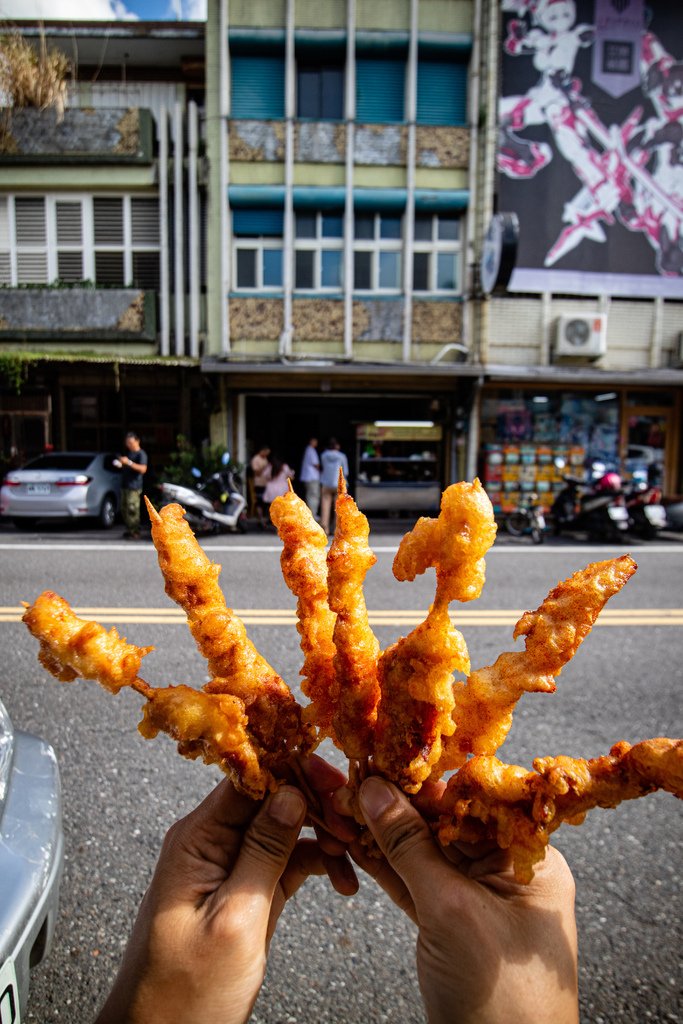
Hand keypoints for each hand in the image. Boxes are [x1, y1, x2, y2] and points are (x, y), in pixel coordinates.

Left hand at [95, 778, 354, 1023]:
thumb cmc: (184, 993)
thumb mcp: (234, 920)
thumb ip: (263, 852)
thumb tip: (291, 793)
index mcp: (197, 838)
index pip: (250, 778)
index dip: (295, 771)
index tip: (335, 779)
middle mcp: (212, 840)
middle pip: (273, 795)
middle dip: (318, 803)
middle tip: (355, 823)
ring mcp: (232, 863)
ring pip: (288, 824)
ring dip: (324, 834)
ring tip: (354, 854)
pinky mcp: (250, 887)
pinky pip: (290, 857)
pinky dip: (319, 862)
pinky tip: (342, 879)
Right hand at [349, 777, 578, 1023]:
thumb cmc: (502, 1000)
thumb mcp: (452, 911)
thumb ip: (412, 848)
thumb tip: (378, 792)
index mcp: (529, 859)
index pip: (472, 802)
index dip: (424, 782)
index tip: (382, 763)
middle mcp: (507, 873)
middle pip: (444, 823)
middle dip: (395, 806)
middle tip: (351, 784)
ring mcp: (478, 901)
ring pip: (423, 854)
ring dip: (381, 835)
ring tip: (341, 808)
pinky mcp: (452, 927)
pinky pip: (415, 885)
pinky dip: (384, 867)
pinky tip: (354, 845)